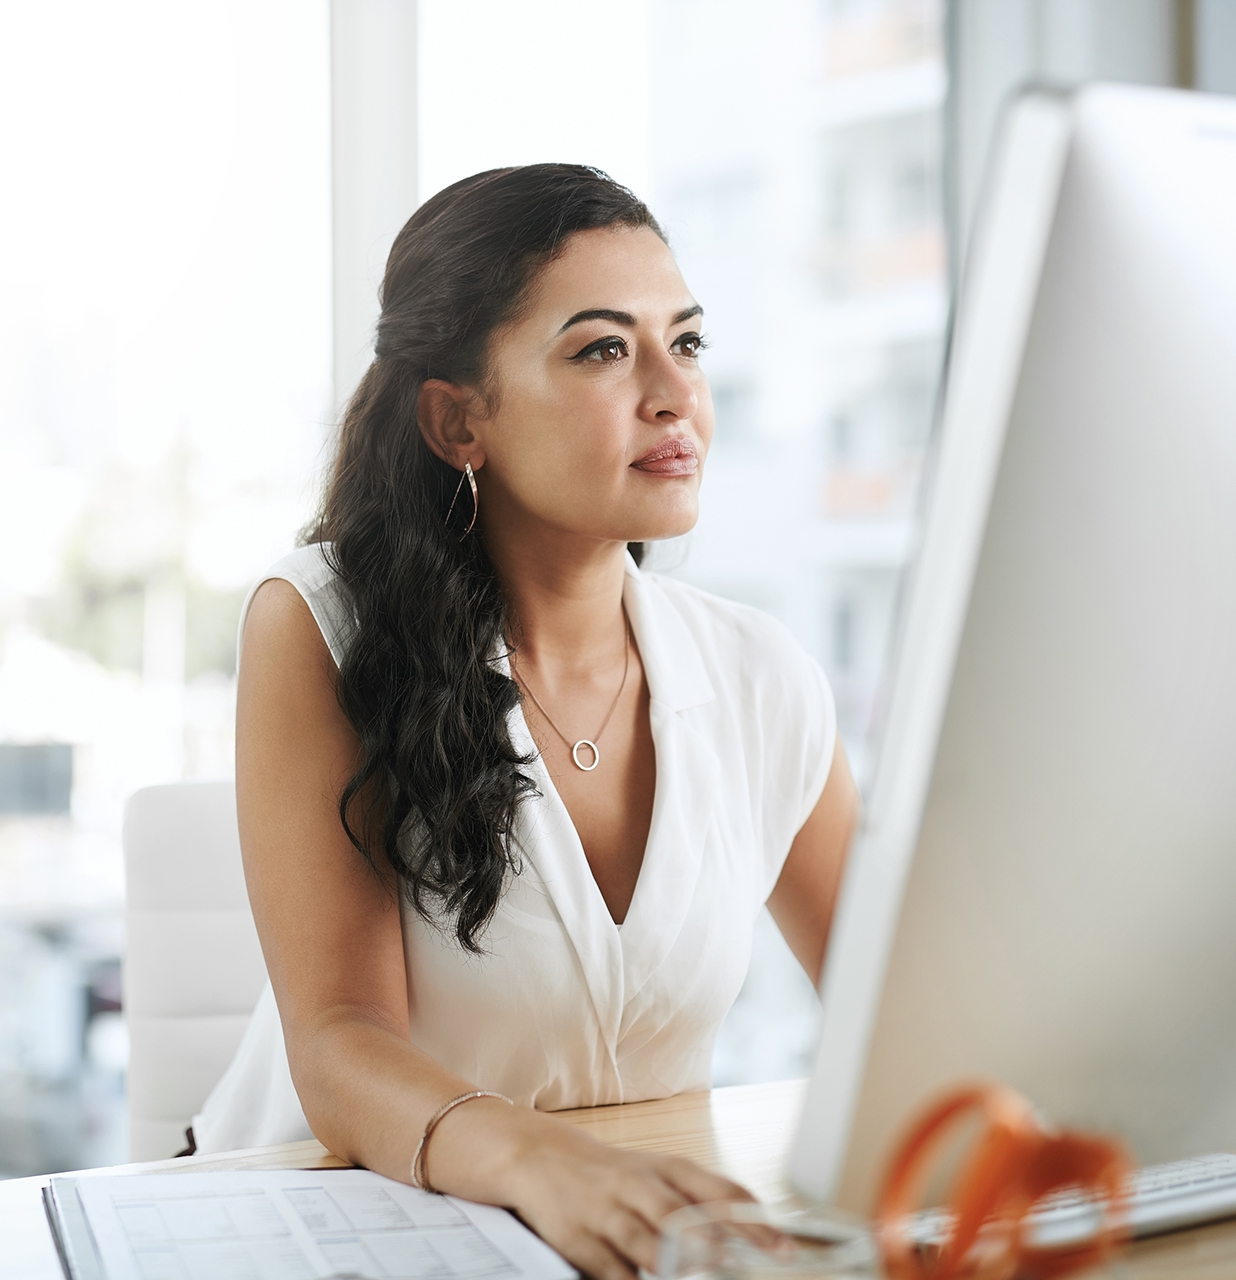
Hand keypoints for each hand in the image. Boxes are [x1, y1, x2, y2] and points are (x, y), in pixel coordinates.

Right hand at [427, 1100, 756, 1279]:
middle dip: (713, 1243)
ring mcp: (607, 1212)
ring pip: (646, 1242)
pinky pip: (610, 1269)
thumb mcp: (657, 1174)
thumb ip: (699, 1203)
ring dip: (674, 1265)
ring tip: (698, 1277)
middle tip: (743, 1266)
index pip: (716, 1189)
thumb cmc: (612, 1173)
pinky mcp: (578, 1238)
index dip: (750, 1218)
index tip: (782, 1247)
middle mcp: (638, 1185)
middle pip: (681, 1215)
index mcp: (665, 1168)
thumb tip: (752, 1234)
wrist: (539, 1156)